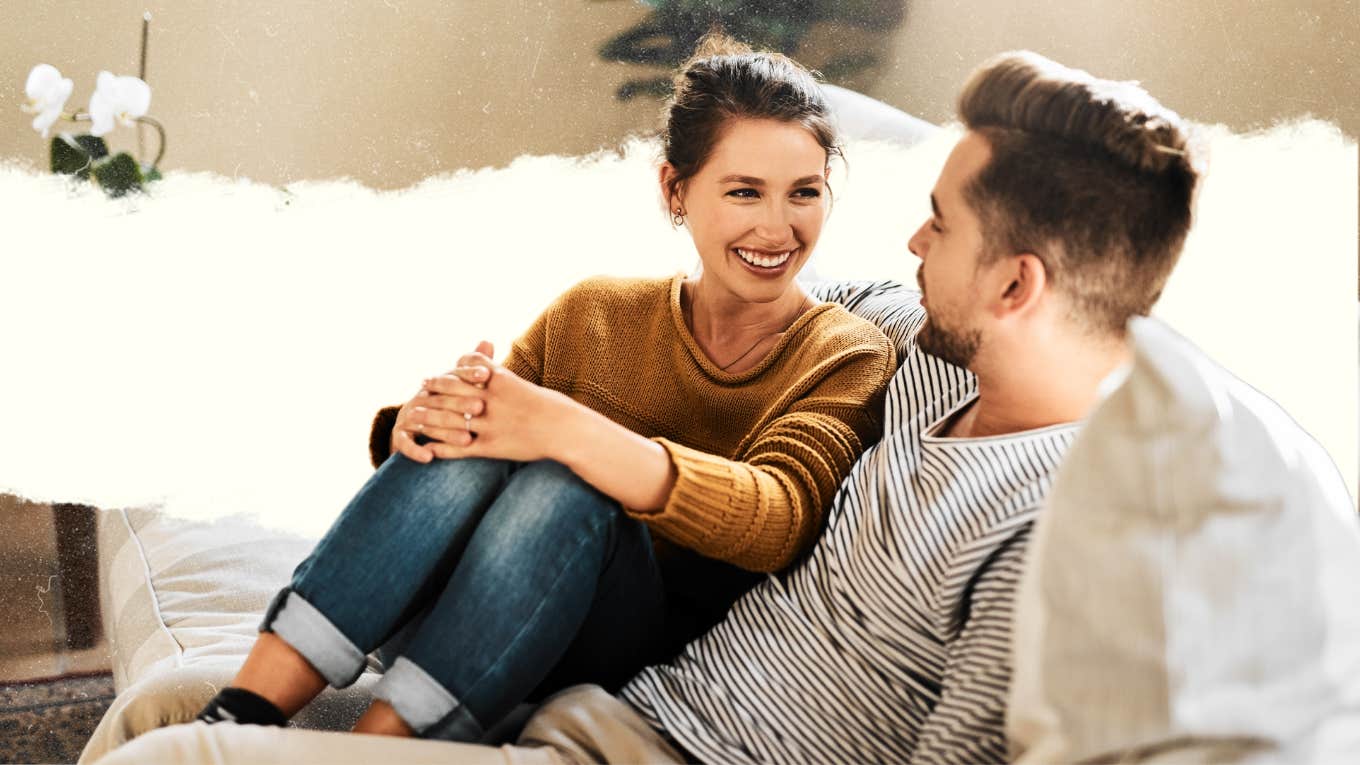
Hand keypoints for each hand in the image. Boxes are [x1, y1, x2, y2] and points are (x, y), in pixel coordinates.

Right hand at [390, 341, 493, 462]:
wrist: (415, 426)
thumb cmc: (448, 404)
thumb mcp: (462, 387)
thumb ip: (476, 366)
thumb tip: (488, 340)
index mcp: (436, 384)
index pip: (452, 375)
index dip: (468, 373)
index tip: (486, 374)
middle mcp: (421, 397)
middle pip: (441, 399)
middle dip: (461, 403)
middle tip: (481, 407)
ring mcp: (408, 415)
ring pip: (427, 423)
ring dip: (447, 433)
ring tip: (467, 441)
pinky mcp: (399, 434)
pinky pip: (405, 443)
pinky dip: (416, 451)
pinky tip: (429, 458)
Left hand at [418, 343, 576, 463]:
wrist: (566, 431)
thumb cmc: (552, 408)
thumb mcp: (524, 387)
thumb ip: (502, 377)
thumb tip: (487, 369)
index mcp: (500, 381)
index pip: (465, 370)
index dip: (446, 373)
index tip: (432, 377)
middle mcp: (491, 400)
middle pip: (452, 391)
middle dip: (433, 392)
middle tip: (418, 393)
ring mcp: (490, 424)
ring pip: (450, 419)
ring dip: (429, 419)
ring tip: (413, 419)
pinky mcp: (492, 446)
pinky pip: (460, 447)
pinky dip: (442, 448)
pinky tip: (429, 450)